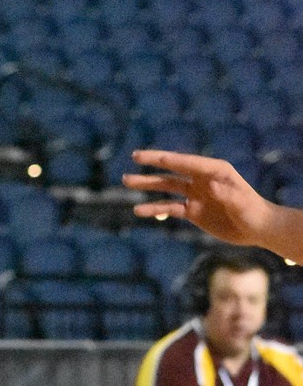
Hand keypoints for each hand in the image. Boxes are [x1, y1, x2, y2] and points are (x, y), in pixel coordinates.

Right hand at [122, 149, 275, 245]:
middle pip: (173, 169)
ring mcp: (195, 194)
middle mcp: (202, 179)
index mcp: (215, 170)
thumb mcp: (242, 203)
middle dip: (154, 163)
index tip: (152, 157)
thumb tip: (211, 186)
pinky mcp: (192, 211)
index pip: (189, 163)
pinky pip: (169, 208)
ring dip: (147, 184)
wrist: (257, 228)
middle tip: (135, 156)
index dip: (170, 159)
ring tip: (126, 180)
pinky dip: (154, 208)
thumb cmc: (253, 212)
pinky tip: (139, 210)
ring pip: (167, 186)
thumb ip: (227, 194)